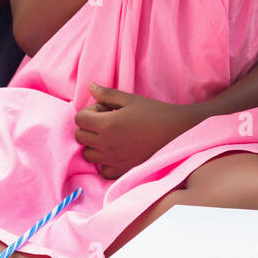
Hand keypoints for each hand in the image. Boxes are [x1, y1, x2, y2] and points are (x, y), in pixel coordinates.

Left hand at [75, 84, 196, 178]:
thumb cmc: (155, 113)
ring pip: (88, 155)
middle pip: (80, 136)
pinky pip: (103, 170)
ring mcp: (114, 160)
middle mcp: (106, 144)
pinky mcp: (123, 171)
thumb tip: (90, 86)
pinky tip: (118, 152)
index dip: (89, 111)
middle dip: (90, 127)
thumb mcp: (131, 99)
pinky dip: (105, 162)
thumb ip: (107, 94)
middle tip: (108, 122)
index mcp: (107, 124)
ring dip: (94, 145)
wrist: (178, 133)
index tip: (105, 110)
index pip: (79, 119)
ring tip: (112, 137)